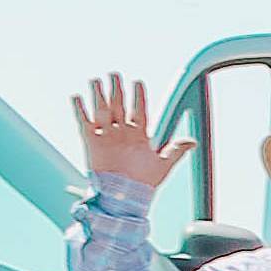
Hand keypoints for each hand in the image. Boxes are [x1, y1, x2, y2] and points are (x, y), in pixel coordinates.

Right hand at [69, 74, 189, 188]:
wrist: (124, 196)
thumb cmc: (144, 182)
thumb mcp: (163, 164)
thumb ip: (176, 150)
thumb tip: (193, 141)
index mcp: (139, 135)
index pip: (139, 110)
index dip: (138, 97)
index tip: (138, 82)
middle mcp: (122, 133)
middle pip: (119, 106)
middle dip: (117, 90)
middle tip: (115, 74)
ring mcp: (107, 136)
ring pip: (102, 110)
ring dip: (99, 95)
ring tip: (97, 80)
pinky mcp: (92, 142)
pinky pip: (84, 123)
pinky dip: (80, 111)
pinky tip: (77, 97)